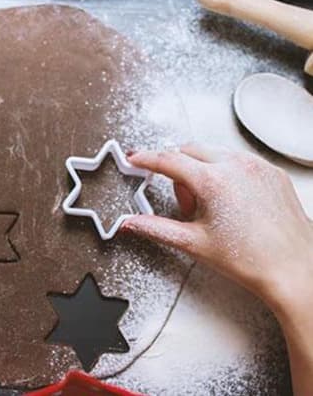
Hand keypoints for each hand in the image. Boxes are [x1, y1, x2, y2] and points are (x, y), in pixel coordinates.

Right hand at [122, 144, 312, 395]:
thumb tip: (130, 224)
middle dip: (177, 170)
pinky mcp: (270, 171)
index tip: (135, 158)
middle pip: (188, 151)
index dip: (146, 159)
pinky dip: (224, 171)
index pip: (168, 160)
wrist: (294, 271)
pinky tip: (231, 200)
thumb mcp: (193, 242)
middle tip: (185, 203)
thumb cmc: (250, 260)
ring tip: (211, 205)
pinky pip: (237, 159)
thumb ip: (154, 228)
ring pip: (213, 153)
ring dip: (200, 170)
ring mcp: (256, 166)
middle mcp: (235, 166)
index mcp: (213, 181)